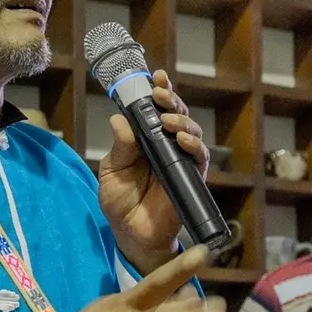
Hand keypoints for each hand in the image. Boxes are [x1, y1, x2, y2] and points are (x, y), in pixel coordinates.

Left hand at [97, 69, 211, 272]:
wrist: (132, 234)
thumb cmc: (120, 202)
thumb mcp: (111, 171)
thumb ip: (120, 147)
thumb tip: (119, 119)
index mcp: (144, 139)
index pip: (153, 109)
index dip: (158, 91)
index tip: (155, 77)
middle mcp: (165, 145)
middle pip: (176, 114)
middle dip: (171, 100)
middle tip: (160, 93)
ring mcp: (180, 160)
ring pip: (190, 131)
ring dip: (181, 121)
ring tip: (166, 121)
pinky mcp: (191, 177)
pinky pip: (199, 157)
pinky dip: (193, 145)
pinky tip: (180, 139)